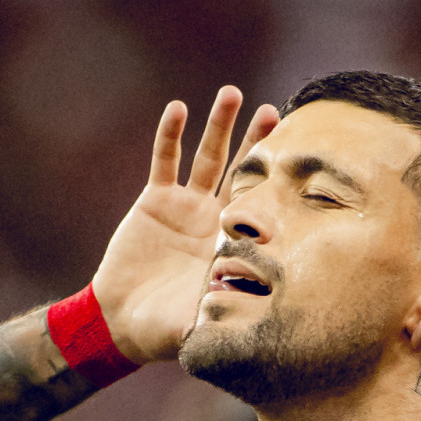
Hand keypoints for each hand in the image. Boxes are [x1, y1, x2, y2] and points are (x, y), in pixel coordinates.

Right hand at [92, 87, 279, 362]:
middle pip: (241, 170)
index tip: (298, 155)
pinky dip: (170, 135)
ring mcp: (186, 205)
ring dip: (218, 126)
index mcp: (234, 241)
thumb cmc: (167, 327)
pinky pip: (164, 161)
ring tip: (232, 93)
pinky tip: (179, 108)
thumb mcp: (203, 321)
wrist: (122, 320)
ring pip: (207, 157)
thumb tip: (258, 322)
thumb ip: (225, 313)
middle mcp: (216, 217)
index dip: (277, 180)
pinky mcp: (156, 200)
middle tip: (276, 111)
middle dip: (256, 141)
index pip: (262, 204)